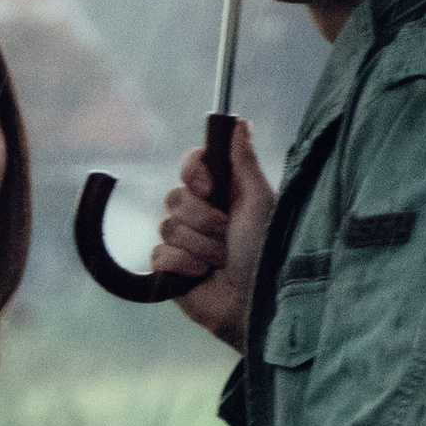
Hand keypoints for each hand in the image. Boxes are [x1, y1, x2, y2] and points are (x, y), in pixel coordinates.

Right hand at [155, 121, 276, 349]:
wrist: (256, 303)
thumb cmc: (266, 253)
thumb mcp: (260, 202)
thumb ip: (244, 162)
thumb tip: (239, 122)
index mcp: (223, 195)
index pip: (193, 166)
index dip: (195, 172)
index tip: (211, 186)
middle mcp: (201, 216)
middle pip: (176, 196)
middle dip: (204, 219)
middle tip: (228, 236)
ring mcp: (184, 243)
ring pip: (167, 226)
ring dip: (199, 245)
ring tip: (221, 261)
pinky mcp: (170, 269)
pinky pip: (159, 253)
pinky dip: (183, 265)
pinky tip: (203, 275)